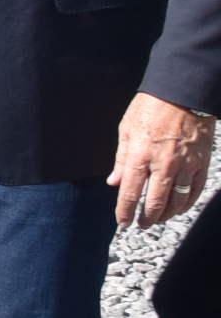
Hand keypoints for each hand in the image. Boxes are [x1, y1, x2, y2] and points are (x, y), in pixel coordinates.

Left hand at [111, 92, 214, 228]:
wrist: (183, 93)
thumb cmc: (151, 108)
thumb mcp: (126, 130)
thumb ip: (121, 160)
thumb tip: (114, 183)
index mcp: (140, 156)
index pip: (130, 193)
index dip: (125, 212)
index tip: (122, 222)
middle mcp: (164, 164)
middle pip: (155, 203)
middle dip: (147, 218)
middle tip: (141, 225)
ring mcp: (186, 165)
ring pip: (177, 201)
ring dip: (167, 214)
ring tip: (158, 219)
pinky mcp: (202, 162)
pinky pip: (196, 190)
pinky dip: (187, 203)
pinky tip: (180, 208)